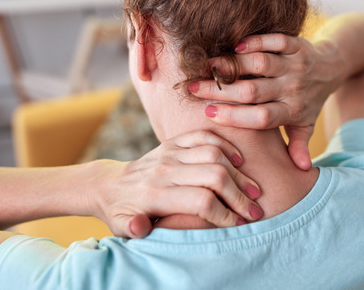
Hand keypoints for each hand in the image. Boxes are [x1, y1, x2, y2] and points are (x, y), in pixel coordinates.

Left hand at [94, 130, 263, 237]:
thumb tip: (141, 227)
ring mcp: (170, 152)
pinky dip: (225, 147)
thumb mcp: (120, 226)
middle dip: (239, 195)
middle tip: (255, 211)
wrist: (108, 184)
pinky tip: (238, 163)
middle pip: (213, 176)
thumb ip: (131, 228)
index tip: (239, 225)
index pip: (200, 201)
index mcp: (154, 193)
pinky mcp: (173, 142)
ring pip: (214, 154)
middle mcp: (164, 169)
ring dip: (238, 173)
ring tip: (253, 191)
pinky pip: (205, 136)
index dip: (224, 214)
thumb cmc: (121, 212)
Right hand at [189, 33, 345, 169]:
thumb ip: (298, 144)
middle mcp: (293, 89)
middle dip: (221, 90)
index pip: (260, 117)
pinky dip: (256, 42)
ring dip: (233, 64)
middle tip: (194, 89)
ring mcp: (295, 65)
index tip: (208, 113)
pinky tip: (235, 47)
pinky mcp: (297, 44)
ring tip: (208, 66)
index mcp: (292, 111)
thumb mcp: (305, 125)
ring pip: (261, 64)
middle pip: (253, 91)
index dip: (234, 116)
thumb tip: (300, 171)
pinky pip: (276, 41)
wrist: (332, 67)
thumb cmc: (310, 100)